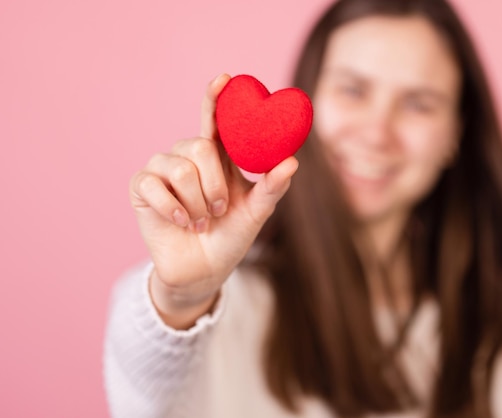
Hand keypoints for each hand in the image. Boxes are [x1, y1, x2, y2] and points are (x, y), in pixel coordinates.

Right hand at [129, 74, 297, 327]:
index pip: (215, 120)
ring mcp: (162, 170)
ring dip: (196, 202)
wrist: (203, 271)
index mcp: (217, 157)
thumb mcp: (256, 213)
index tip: (225, 79)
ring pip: (179, 167)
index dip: (216, 98)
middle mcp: (189, 157)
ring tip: (200, 222)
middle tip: (218, 210)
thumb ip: (272, 188)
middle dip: (214, 184)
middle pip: (198, 145)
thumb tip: (292, 161)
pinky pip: (154, 185)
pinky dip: (173, 208)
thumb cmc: (231, 236)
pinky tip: (181, 222)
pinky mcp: (142, 188)